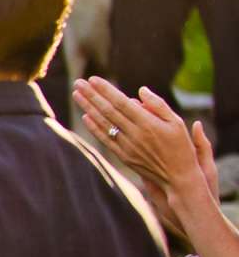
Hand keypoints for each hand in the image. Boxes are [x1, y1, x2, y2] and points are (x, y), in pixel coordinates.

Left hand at [73, 78, 218, 230]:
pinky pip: (106, 140)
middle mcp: (135, 134)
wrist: (178, 177)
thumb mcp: (177, 123)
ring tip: (77, 94)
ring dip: (88, 108)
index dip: (106, 90)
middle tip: (78, 82)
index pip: (122, 102)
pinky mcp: (123, 156)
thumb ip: (158, 106)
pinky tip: (85, 117)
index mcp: (148, 123)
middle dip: (92, 95)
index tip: (93, 79)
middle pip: (108, 111)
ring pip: (104, 124)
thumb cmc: (181, 147)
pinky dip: (94, 128)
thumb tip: (141, 90)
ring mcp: (127, 146)